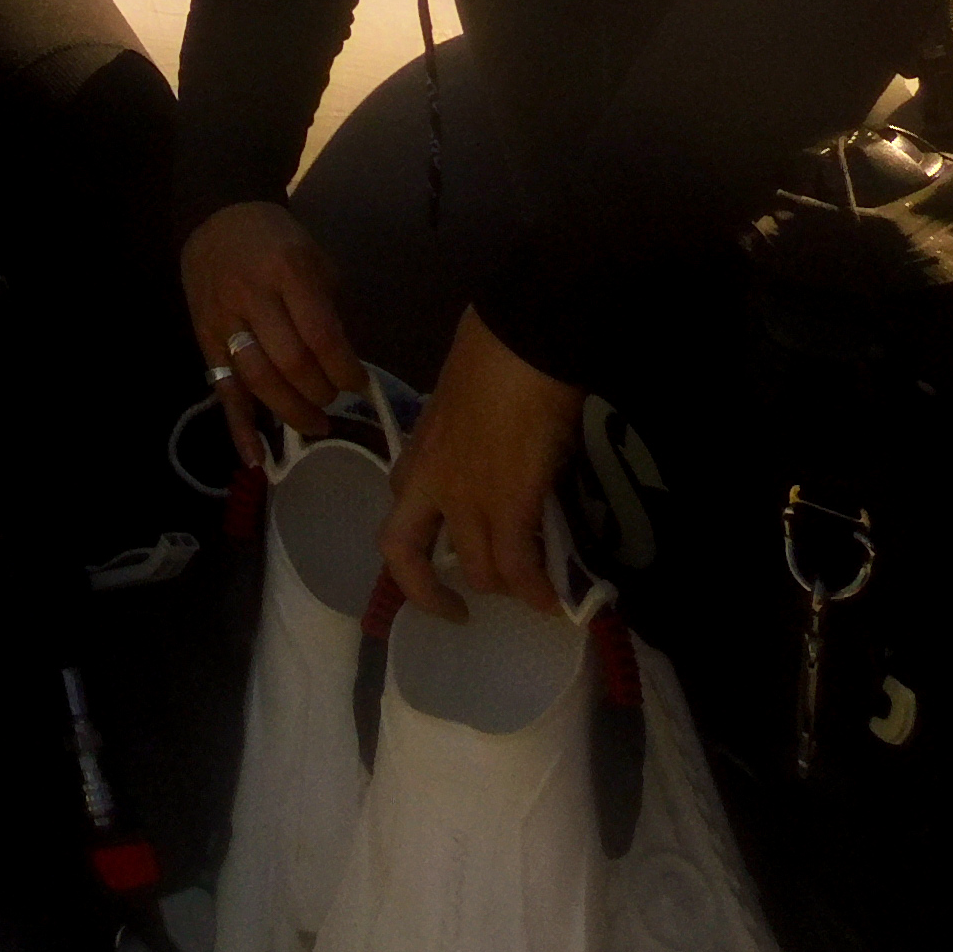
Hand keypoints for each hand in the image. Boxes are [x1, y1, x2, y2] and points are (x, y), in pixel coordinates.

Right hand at [184, 200, 359, 461]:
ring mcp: (222, 318)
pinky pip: (223, 389)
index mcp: (287, 272)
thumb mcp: (315, 260)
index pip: (320, 335)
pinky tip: (256, 459)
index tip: (359, 384)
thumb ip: (328, 310)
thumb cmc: (277, 241)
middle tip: (333, 401)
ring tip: (313, 424)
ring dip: (289, 410)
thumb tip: (344, 366)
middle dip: (319, 392)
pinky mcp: (204, 338)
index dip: (344, 369)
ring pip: (256, 379)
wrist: (215, 217)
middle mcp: (251, 296)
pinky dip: (239, 428)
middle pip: (288, 362)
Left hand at [375, 308, 579, 620]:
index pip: (399, 509)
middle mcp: (429, 481)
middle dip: (425, 592)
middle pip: (403, 554)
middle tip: (456, 610)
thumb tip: (496, 449)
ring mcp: (464, 497)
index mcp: (418, 452)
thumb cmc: (495, 354)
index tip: (432, 562)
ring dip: (504, 587)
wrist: (521, 341)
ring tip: (529, 593)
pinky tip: (553, 602)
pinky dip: (535, 591)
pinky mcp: (507, 504)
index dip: (412, 543)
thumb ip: (466, 437)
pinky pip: (518, 567)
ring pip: (477, 569)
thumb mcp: (462, 402)